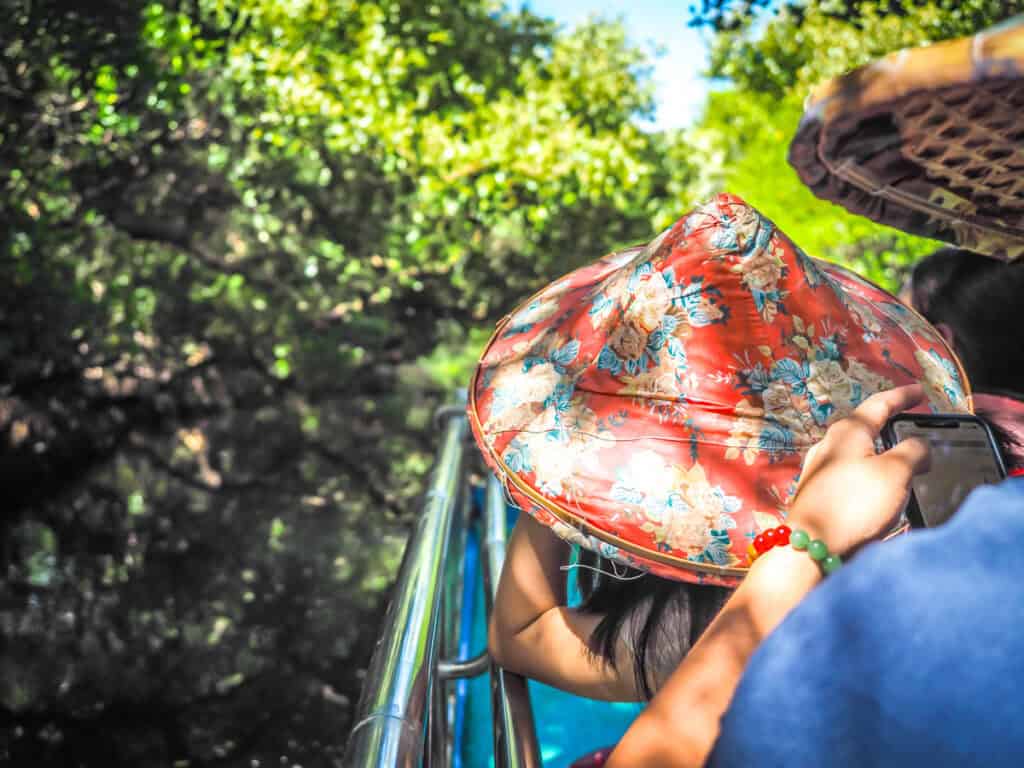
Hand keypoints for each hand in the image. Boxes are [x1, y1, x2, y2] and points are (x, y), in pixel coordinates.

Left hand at [788, 384, 930, 556]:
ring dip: (882, 452)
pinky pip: (852, 475)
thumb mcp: (896, 472)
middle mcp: (829, 445)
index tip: (919, 391)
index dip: (902, 396)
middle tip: (911, 422)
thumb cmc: (854, 504)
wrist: (812, 546)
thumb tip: (919, 447)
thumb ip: (913, 452)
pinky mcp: (819, 494)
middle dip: (890, 424)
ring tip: (903, 459)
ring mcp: (820, 470)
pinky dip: (871, 475)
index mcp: (847, 432)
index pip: (879, 404)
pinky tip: (880, 489)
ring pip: (858, 452)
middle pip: (864, 427)